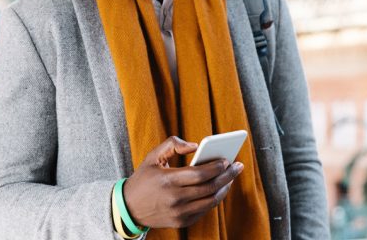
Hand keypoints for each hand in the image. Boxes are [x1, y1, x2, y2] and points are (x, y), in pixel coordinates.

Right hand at [123, 136, 243, 228]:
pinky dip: (214, 199)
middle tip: (238, 167)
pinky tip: (219, 189)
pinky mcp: (181, 222)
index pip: (200, 174)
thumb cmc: (144, 178)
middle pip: (210, 187)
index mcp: (168, 180)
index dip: (217, 166)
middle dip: (227, 176)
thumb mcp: (153, 156)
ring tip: (230, 178)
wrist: (128, 208)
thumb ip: (173, 143)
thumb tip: (196, 146)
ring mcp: (179, 213)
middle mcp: (175, 199)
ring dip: (224, 188)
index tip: (227, 159)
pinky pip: (204, 210)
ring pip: (210, 201)